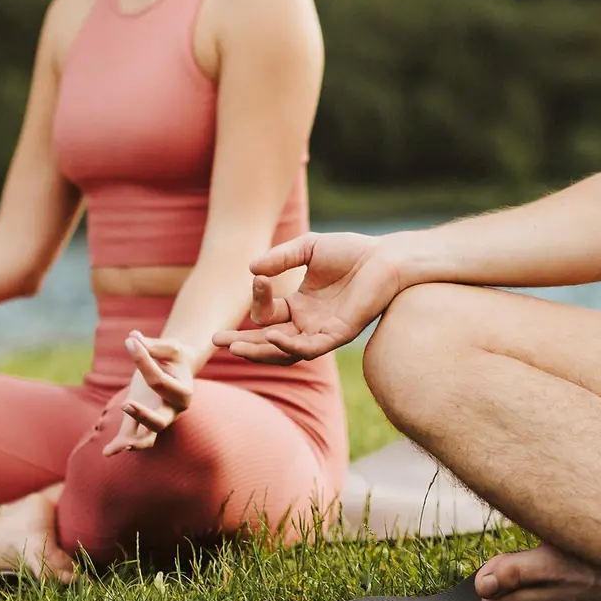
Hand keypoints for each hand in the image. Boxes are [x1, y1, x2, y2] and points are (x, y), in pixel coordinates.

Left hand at [101, 334, 193, 456]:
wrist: (178, 370)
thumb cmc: (174, 357)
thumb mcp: (169, 347)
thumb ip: (153, 345)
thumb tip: (133, 337)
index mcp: (183, 392)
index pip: (158, 380)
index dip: (143, 360)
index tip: (130, 342)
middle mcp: (172, 411)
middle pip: (159, 421)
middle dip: (143, 415)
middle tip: (126, 404)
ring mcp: (157, 420)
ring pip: (148, 438)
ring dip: (134, 441)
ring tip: (120, 444)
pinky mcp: (142, 424)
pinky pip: (132, 438)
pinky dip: (120, 446)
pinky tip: (107, 451)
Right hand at [211, 232, 403, 364]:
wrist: (385, 257)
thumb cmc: (350, 251)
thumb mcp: (308, 248)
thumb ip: (281, 258)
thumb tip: (251, 270)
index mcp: (300, 306)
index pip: (267, 313)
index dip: (258, 300)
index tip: (257, 280)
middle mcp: (308, 323)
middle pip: (269, 341)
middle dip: (242, 343)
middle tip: (215, 341)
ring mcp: (322, 332)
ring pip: (285, 351)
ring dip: (260, 350)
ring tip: (236, 347)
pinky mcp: (339, 335)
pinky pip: (310, 348)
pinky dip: (290, 345)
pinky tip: (273, 336)